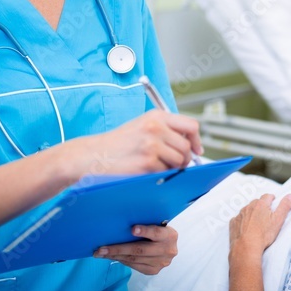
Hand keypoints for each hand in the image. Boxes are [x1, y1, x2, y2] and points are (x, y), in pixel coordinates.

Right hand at [76, 110, 202, 178]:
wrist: (94, 155)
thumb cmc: (117, 143)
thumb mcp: (142, 126)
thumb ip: (165, 130)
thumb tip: (190, 144)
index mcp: (156, 116)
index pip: (190, 126)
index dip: (196, 140)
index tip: (196, 149)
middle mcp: (156, 128)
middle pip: (187, 146)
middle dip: (185, 159)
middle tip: (176, 164)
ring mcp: (152, 145)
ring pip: (179, 161)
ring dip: (172, 168)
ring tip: (156, 166)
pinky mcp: (148, 162)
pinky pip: (166, 172)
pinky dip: (160, 174)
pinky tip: (146, 170)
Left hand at [95, 224, 177, 274]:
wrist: (169, 247)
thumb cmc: (158, 231)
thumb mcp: (158, 225)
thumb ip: (147, 225)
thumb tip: (123, 224)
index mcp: (170, 235)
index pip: (156, 232)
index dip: (145, 231)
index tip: (132, 229)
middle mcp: (168, 250)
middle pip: (140, 250)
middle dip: (118, 249)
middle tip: (101, 249)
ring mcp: (161, 263)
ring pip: (134, 259)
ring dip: (115, 256)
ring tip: (101, 253)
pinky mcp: (154, 270)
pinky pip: (134, 266)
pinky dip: (122, 261)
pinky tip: (112, 256)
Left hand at [228, 193, 290, 260]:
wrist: (246, 247)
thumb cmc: (263, 235)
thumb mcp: (278, 220)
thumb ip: (285, 206)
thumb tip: (290, 195)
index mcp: (260, 204)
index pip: (267, 196)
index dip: (272, 200)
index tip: (274, 206)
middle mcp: (249, 207)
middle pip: (257, 202)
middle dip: (262, 207)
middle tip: (266, 217)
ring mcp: (240, 215)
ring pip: (247, 210)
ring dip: (252, 214)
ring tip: (257, 224)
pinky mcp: (233, 223)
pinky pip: (238, 219)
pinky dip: (242, 221)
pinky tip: (246, 229)